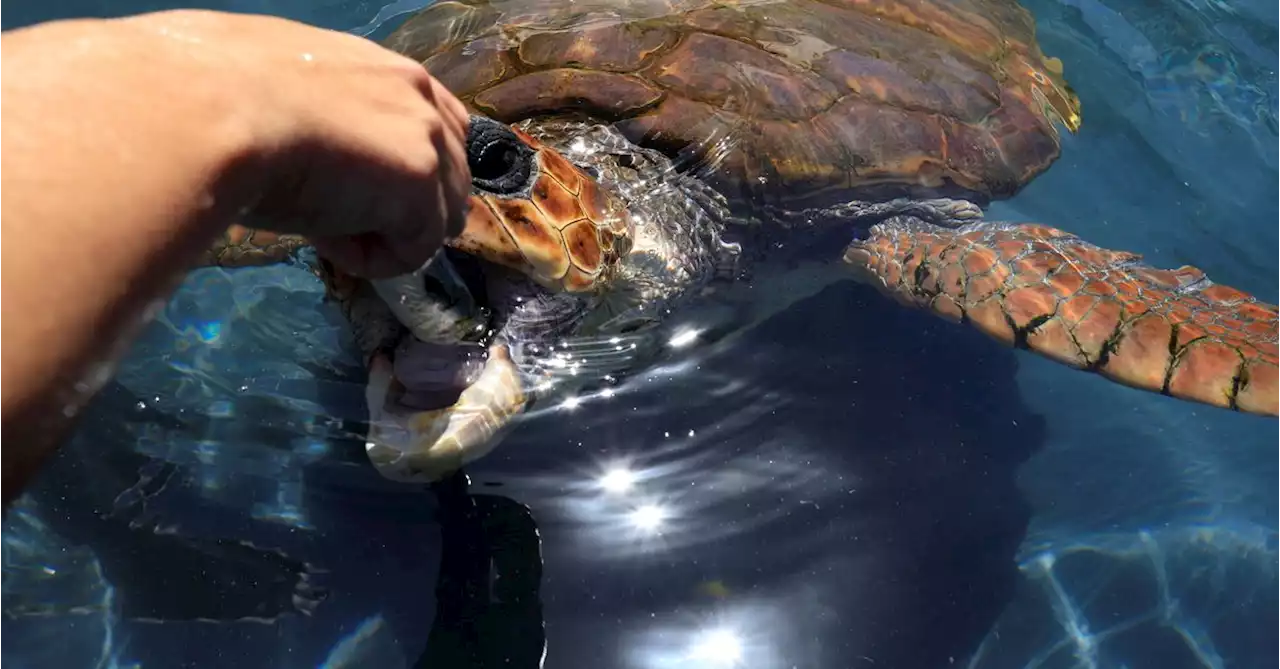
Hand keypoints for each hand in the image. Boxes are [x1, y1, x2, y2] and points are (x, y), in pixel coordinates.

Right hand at [120, 10, 473, 277]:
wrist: (206, 109)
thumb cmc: (218, 100)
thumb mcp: (287, 98)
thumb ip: (328, 120)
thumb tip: (316, 154)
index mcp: (386, 68)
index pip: (441, 126)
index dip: (412, 174)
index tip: (362, 193)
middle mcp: (418, 94)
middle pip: (453, 180)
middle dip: (402, 211)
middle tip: (334, 216)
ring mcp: (425, 138)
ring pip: (439, 220)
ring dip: (386, 235)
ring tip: (322, 227)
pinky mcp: (419, 183)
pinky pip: (414, 251)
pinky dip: (370, 260)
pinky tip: (322, 240)